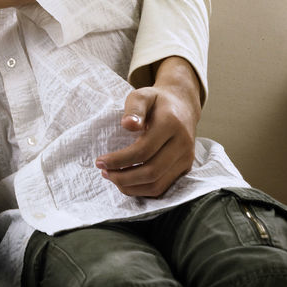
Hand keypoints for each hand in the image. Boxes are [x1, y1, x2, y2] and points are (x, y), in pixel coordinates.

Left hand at [96, 60, 200, 196]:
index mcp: (171, 124)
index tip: (100, 161)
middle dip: (123, 177)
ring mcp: (186, 159)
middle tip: (104, 171)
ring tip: (112, 177)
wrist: (182, 106)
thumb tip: (128, 125)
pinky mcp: (185, 168)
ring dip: (131, 186)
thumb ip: (134, 108)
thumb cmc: (156, 101)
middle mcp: (183, 144)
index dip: (119, 160)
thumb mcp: (142, 95)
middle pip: (151, 172)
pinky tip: (127, 182)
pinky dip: (142, 190)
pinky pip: (163, 187)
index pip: (143, 151)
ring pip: (158, 185)